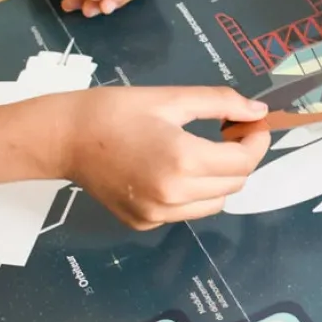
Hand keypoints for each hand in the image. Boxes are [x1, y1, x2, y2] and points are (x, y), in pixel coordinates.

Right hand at [50, 85, 270, 228]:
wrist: (62, 138)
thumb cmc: (116, 110)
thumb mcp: (172, 98)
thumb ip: (221, 104)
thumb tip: (259, 111)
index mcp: (183, 160)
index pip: (243, 161)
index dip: (257, 141)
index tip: (254, 124)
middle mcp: (174, 194)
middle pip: (235, 183)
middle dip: (241, 157)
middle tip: (230, 132)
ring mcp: (159, 214)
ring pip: (216, 202)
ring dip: (221, 178)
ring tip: (204, 151)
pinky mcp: (145, 223)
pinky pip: (187, 211)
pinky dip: (194, 193)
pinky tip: (175, 170)